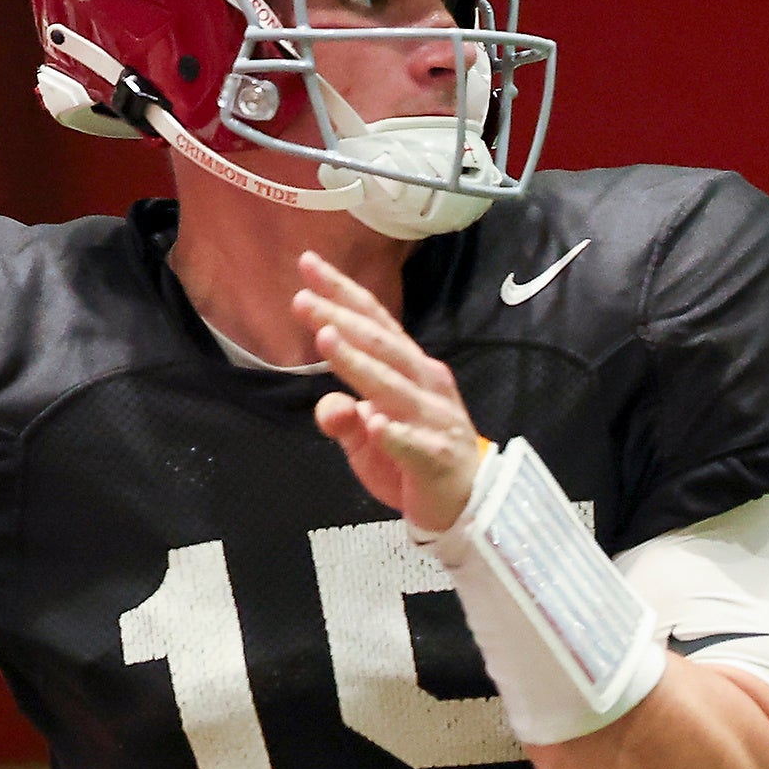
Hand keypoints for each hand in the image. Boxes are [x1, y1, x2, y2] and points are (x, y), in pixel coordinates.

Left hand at [294, 251, 484, 533]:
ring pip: (392, 388)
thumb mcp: (367, 437)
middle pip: (380, 345)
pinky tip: (375, 424)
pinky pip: (414, 444)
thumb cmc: (412, 460)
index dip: (342, 294)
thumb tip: (326, 405)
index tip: (308, 265)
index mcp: (409, 369)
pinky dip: (395, 435)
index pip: (374, 323)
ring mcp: (434, 419)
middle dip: (341, 319)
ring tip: (327, 340)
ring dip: (359, 363)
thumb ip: (343, 418)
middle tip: (302, 299)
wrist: (466, 503)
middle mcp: (424, 384)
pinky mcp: (437, 457)